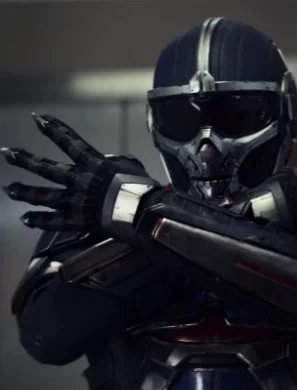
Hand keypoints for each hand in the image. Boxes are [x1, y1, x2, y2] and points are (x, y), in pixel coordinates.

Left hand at [2, 114, 147, 231]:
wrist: (141, 211)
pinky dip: (39, 221)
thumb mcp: (130, 165)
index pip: (69, 141)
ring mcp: (75, 201)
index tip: (38, 119)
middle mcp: (78, 179)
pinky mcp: (77, 220)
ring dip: (24, 192)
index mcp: (93, 163)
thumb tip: (107, 160)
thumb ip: (115, 161)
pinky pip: (53, 222)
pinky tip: (26, 219)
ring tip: (10, 189)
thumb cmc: (139, 186)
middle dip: (25, 160)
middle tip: (8, 154)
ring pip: (43, 195)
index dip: (53, 129)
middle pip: (46, 168)